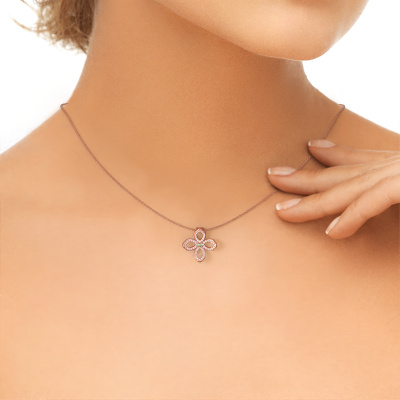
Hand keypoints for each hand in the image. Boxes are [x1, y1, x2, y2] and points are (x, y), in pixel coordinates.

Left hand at [267, 139, 399, 238]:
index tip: (311, 147)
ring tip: (281, 211)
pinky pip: (374, 201)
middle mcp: (396, 164)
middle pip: (342, 172)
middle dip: (304, 177)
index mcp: (399, 164)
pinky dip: (352, 216)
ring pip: (348, 187)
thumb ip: (396, 192)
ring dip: (312, 201)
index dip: (334, 154)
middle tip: (272, 175)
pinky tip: (331, 232)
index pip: (362, 159)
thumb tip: (385, 199)